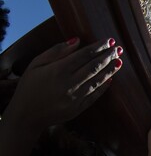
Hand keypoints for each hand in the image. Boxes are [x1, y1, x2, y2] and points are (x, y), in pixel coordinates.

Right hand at [5, 37, 121, 131]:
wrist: (26, 115)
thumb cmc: (29, 86)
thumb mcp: (36, 64)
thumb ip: (57, 51)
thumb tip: (77, 40)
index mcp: (58, 70)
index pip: (84, 55)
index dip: (99, 47)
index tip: (109, 40)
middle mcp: (69, 83)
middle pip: (94, 67)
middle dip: (108, 56)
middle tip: (118, 49)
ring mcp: (75, 97)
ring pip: (97, 81)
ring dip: (110, 70)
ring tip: (119, 61)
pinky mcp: (79, 108)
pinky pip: (95, 95)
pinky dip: (103, 86)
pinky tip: (110, 78)